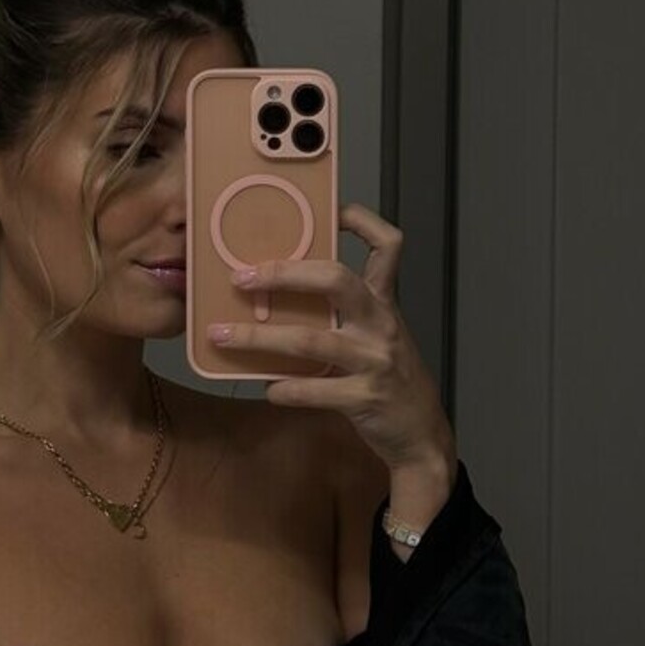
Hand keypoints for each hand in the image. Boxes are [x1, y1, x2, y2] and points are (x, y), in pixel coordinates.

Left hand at [207, 202, 456, 472]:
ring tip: (223, 335)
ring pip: (312, 340)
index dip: (361, 220)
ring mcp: (375, 361)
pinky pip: (317, 389)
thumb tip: (277, 296)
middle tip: (240, 277)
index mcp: (382, 303)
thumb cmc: (390, 380)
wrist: (421, 435)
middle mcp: (381, 324)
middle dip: (283, 274)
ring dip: (260, 336)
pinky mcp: (366, 398)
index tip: (327, 210)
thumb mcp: (375, 336)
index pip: (387, 246)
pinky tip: (267, 388)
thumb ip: (341, 314)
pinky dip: (287, 389)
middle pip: (336, 280)